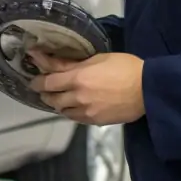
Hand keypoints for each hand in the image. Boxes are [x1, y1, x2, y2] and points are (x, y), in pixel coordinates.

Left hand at [26, 50, 144, 124]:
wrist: (147, 89)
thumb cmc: (124, 67)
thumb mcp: (97, 59)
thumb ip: (71, 62)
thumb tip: (48, 59)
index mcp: (78, 78)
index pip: (48, 82)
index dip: (37, 80)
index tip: (32, 78)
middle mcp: (78, 97)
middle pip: (51, 99)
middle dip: (45, 93)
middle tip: (44, 88)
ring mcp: (86, 112)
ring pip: (61, 111)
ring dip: (57, 103)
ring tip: (59, 97)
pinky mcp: (95, 122)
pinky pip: (75, 118)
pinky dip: (70, 112)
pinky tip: (74, 106)